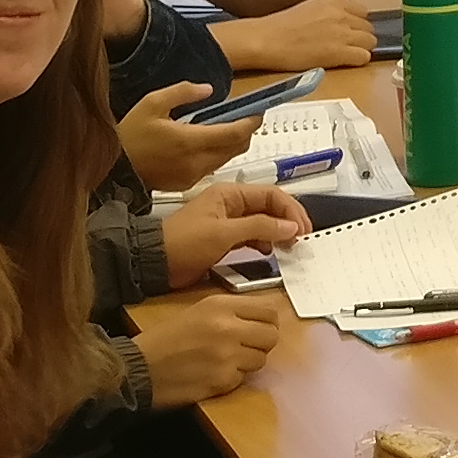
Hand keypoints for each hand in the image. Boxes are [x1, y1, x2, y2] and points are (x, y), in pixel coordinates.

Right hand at [115, 86, 251, 198]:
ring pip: (226, 159)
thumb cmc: (130, 136)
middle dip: (245, 133)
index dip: (250, 123)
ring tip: (226, 127)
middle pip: (236, 148)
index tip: (257, 112)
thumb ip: (182, 93)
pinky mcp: (187, 184)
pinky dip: (217, 154)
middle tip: (245, 118)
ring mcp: (193, 176)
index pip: (234, 134)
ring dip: (231, 144)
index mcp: (190, 141)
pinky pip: (212, 167)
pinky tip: (205, 144)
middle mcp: (197, 162)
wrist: (114, 170)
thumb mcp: (152, 103)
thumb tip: (208, 90)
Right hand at [134, 289, 288, 408]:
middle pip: (271, 336)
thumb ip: (230, 311)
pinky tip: (213, 374)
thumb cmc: (165, 339)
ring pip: (261, 359)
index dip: (267, 322)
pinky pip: (243, 379)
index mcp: (220, 306)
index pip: (269, 311)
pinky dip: (233, 378)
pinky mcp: (223, 380)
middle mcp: (228, 328)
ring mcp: (227, 356)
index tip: (260, 328)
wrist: (139, 368)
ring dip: (248, 362)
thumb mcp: (198, 311)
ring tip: (225, 360)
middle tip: (247, 347)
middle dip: (262, 343)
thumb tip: (262, 318)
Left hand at [158, 172, 307, 287]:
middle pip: (270, 207)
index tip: (303, 229)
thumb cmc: (184, 243)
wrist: (154, 263)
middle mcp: (231, 204)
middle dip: (288, 221)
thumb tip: (291, 226)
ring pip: (263, 222)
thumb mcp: (224, 233)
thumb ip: (260, 228)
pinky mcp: (224, 239)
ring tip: (289, 247)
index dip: (291, 210)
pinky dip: (264, 243)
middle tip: (301, 239)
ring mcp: (228, 222)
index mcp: (230, 194)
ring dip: (278, 233)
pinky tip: (269, 252)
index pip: (271, 195)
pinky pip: (252, 236)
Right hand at [210, 0, 376, 73]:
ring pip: (370, 42)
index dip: (357, 24)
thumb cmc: (280, 27)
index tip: (350, 32)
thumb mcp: (310, 8)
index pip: (363, 12)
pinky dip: (357, 61)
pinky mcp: (339, 52)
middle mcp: (341, 14)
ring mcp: (342, 33)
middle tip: (348, 46)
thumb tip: (344, 20)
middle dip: (361, 37)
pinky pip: (364, 57)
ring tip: (346, 55)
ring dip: (361, 49)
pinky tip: (344, 62)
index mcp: (333, 0)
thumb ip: (330, 12)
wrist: (265, 40)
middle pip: (368, 27)